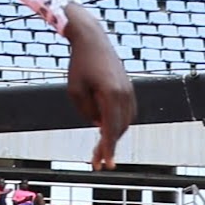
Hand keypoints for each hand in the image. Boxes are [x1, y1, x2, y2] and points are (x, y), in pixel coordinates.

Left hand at [64, 8, 133, 168]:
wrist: (92, 40)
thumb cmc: (79, 64)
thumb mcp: (75, 91)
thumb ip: (87, 112)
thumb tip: (99, 125)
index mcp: (110, 94)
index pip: (110, 128)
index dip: (107, 149)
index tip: (106, 165)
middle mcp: (124, 94)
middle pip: (119, 128)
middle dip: (108, 147)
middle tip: (97, 164)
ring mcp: (129, 91)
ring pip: (124, 122)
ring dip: (113, 136)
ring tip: (99, 150)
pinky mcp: (129, 89)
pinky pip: (126, 113)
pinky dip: (117, 124)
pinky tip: (106, 131)